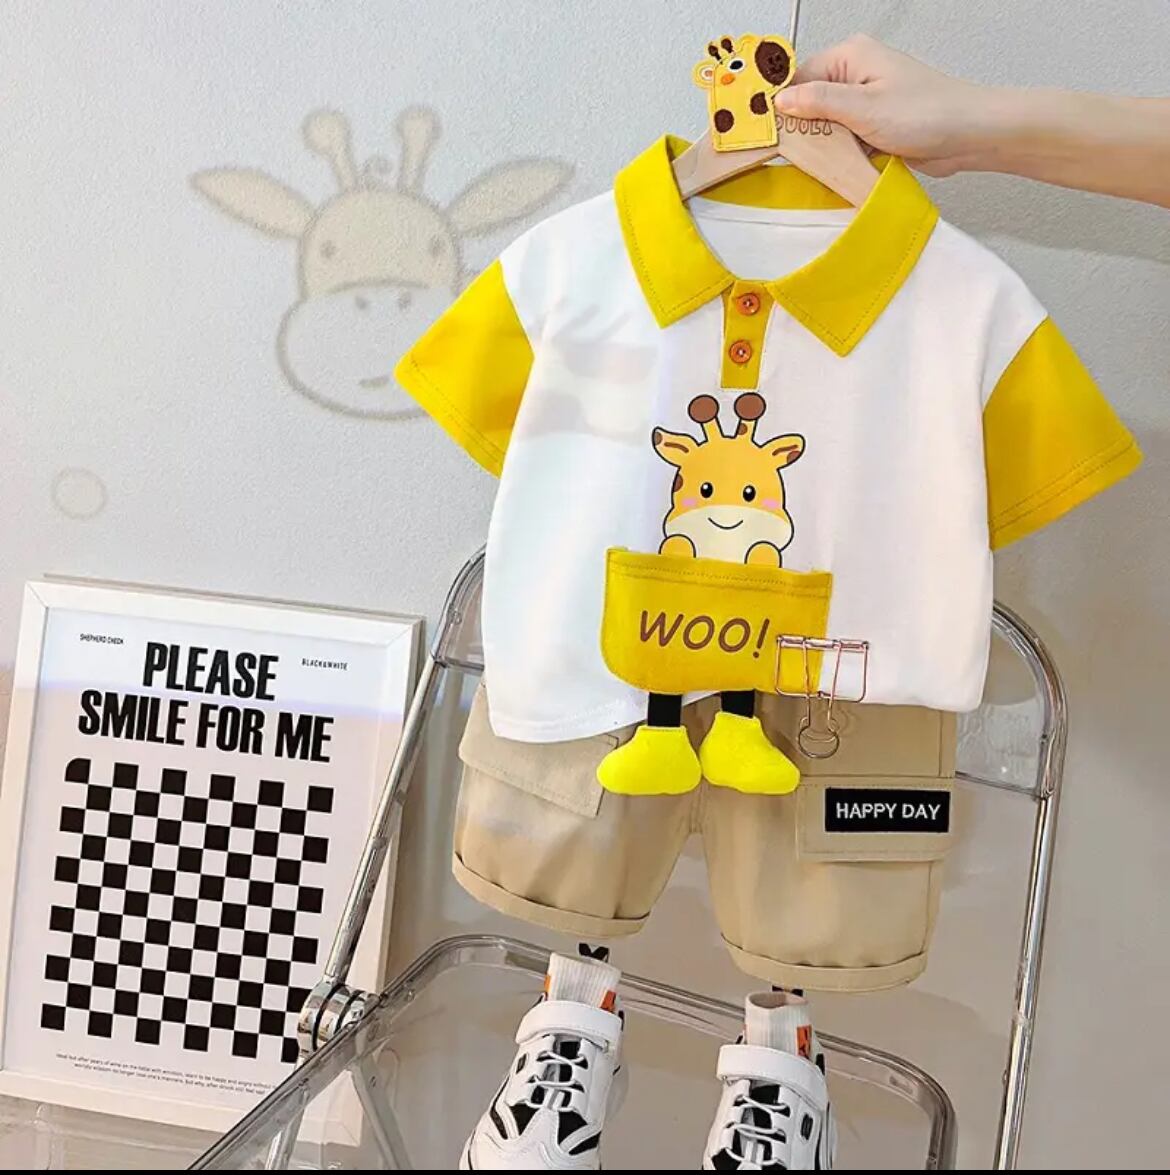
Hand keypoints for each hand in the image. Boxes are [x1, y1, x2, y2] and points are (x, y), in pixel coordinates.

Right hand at [775, 35, 989, 175]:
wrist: (969, 135)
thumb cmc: (929, 113)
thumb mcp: (863, 108)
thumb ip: (818, 103)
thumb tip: (781, 100)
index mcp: (850, 56)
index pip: (797, 78)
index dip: (782, 106)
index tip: (768, 131)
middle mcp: (855, 74)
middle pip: (807, 104)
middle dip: (803, 130)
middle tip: (798, 152)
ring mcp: (863, 100)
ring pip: (824, 126)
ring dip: (824, 146)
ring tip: (826, 159)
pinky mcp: (871, 125)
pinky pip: (841, 140)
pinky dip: (839, 155)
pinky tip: (841, 164)